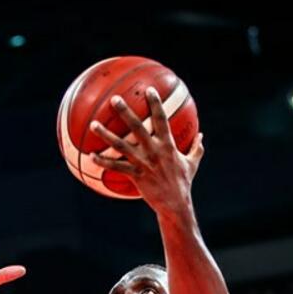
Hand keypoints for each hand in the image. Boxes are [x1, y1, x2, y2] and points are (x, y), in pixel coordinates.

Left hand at [90, 87, 204, 213]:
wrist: (175, 204)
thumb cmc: (184, 183)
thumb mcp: (193, 163)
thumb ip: (197, 148)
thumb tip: (202, 136)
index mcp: (168, 145)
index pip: (162, 119)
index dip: (155, 103)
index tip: (148, 89)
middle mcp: (154, 151)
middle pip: (137, 127)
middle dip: (125, 111)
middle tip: (114, 99)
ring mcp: (143, 163)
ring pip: (121, 145)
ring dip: (106, 134)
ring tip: (94, 124)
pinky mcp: (136, 176)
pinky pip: (116, 167)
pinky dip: (103, 162)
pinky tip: (90, 155)